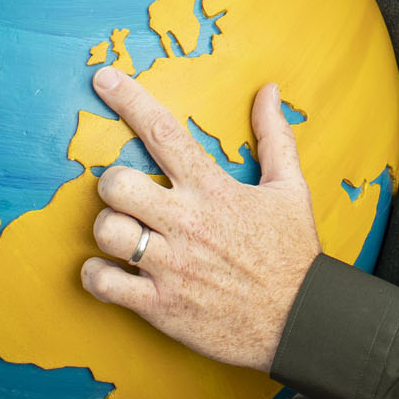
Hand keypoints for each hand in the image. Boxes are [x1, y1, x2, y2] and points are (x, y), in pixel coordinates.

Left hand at [79, 67, 321, 372]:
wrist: (300, 321)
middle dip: (112, 182)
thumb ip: (275, 137)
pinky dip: (97, 276)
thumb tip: (270, 91)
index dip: (129, 100)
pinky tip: (111, 271)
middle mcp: (188, 223)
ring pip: (106, 231)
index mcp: (214, 190)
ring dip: (106, 229)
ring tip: (122, 233)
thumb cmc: (292, 254)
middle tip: (126, 194)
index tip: (104, 77)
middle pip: (117, 184)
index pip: (163, 132)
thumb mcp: (291, 189)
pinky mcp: (160, 306)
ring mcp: (171, 266)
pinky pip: (104, 283)